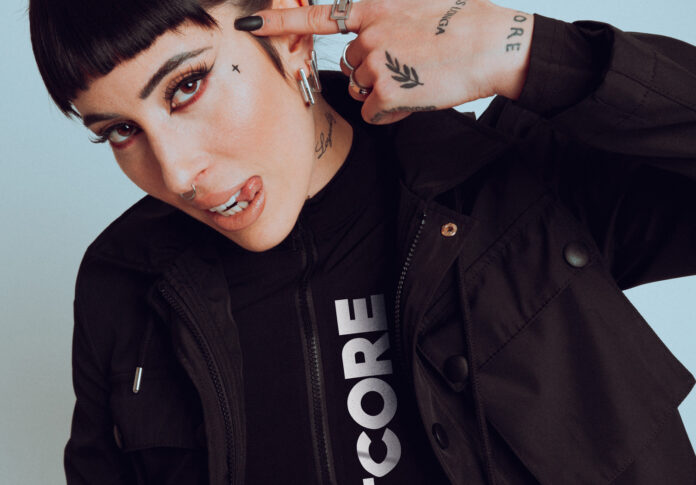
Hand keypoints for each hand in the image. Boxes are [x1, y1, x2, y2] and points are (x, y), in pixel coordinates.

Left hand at [240, 0, 533, 123]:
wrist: (493, 43)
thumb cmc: (462, 21)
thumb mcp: (418, 3)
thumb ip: (384, 16)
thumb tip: (363, 33)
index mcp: (374, 7)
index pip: (316, 16)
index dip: (278, 20)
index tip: (248, 22)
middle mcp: (368, 33)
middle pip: (349, 65)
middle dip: (372, 71)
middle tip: (410, 65)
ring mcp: (377, 63)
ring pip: (362, 89)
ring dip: (383, 91)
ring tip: (418, 77)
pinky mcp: (388, 92)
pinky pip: (374, 112)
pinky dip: (393, 112)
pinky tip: (418, 96)